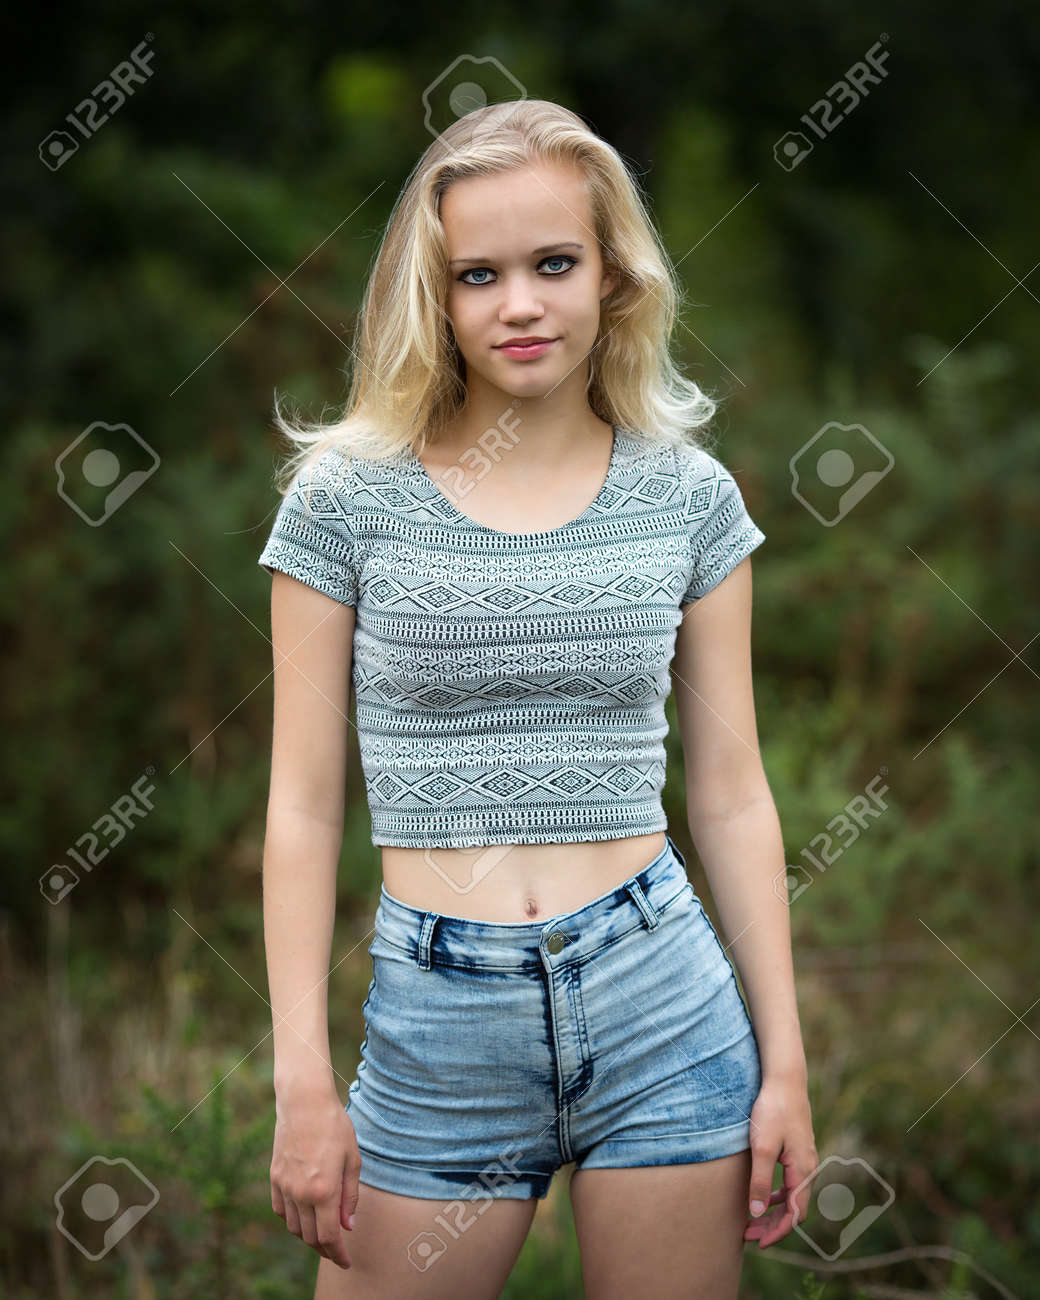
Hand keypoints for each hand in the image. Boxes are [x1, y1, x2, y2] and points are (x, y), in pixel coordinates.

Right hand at [270, 1084, 361, 1269]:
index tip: (346, 1262)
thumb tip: (347, 1226)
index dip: (338, 1254)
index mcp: (324, 1190)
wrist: (304, 1102)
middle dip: (325, 1249)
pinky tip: (304, 1215)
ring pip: (294, 1227)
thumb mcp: (352, 1159)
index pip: (329, 1237)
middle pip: (310, 1237)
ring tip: (323, 1234)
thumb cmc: (334, 1125)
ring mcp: (284, 1186)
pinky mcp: (274, 1178)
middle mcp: (301, 1193)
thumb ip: (350, 1196)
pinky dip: (292, 1220)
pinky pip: (281, 1211)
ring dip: (308, 1236)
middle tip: (337, 1251)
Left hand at [743, 1073, 817, 1249]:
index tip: (758, 1243)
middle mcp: (809, 1168)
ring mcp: (805, 1159)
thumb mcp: (762, 1148)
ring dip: (774, 1211)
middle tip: (750, 1235)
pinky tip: (763, 1194)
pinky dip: (777, 1194)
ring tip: (753, 1220)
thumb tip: (757, 1213)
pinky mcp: (798, 1150)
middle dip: (773, 1225)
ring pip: (792, 1196)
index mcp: (802, 1171)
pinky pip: (791, 1182)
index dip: (777, 1232)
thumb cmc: (773, 1111)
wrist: (785, 1079)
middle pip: (794, 1209)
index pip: (794, 1215)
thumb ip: (760, 1181)